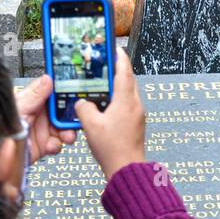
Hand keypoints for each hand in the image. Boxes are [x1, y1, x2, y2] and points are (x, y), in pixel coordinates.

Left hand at [15, 74, 76, 162]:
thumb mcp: (18, 108)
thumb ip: (34, 95)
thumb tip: (47, 79)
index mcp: (33, 101)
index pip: (53, 93)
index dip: (65, 93)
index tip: (75, 93)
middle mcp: (39, 115)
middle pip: (62, 112)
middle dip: (69, 116)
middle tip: (73, 119)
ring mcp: (41, 130)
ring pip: (63, 128)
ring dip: (67, 132)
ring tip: (66, 136)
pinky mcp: (42, 145)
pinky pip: (57, 144)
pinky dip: (56, 145)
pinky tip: (50, 145)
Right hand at [75, 56, 145, 180]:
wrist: (126, 170)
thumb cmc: (113, 149)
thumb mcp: (90, 125)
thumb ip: (83, 108)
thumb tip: (81, 103)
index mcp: (126, 101)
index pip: (124, 71)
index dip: (119, 57)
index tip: (114, 48)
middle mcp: (135, 105)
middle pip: (127, 80)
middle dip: (116, 71)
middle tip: (105, 64)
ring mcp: (137, 115)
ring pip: (127, 93)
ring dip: (116, 87)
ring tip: (102, 85)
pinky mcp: (136, 125)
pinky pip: (127, 105)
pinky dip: (117, 100)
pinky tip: (105, 107)